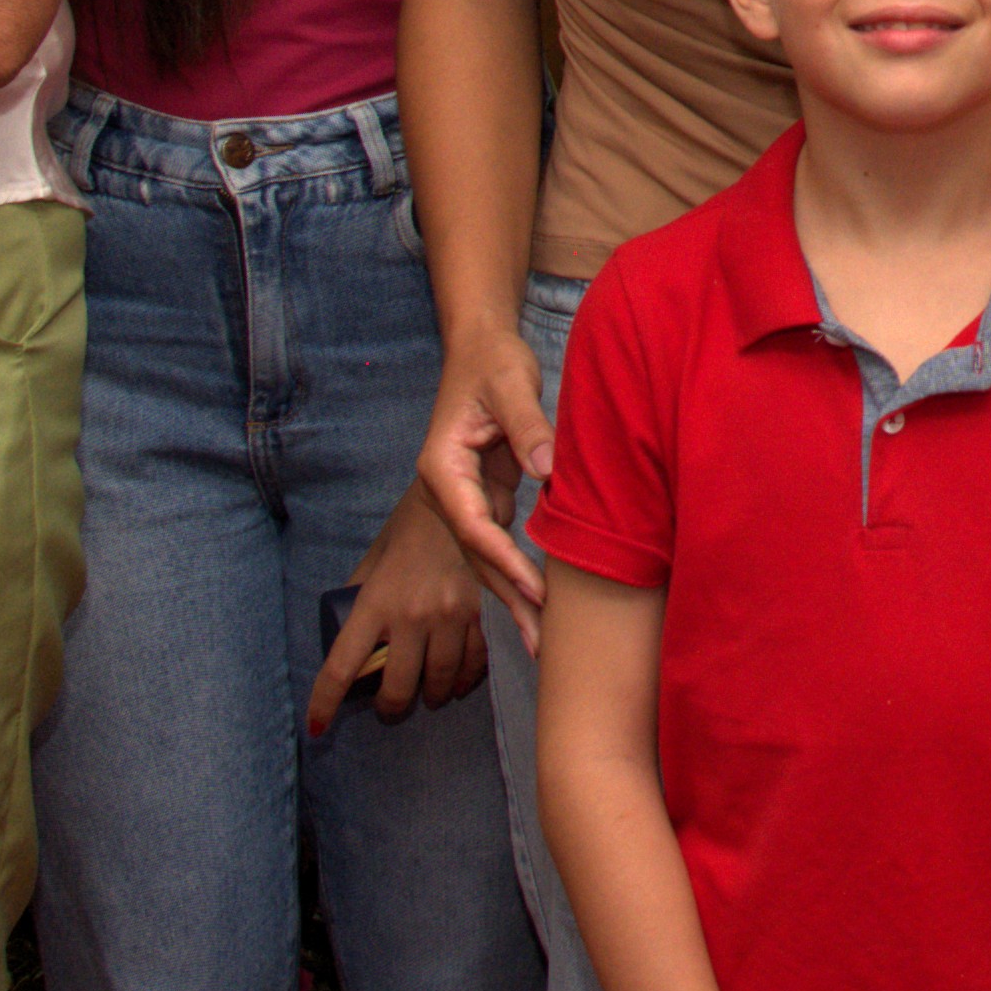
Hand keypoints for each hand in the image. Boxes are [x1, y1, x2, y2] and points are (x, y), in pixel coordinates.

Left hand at [302, 477, 491, 732]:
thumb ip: (361, 593)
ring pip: (438, 681)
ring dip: (432, 697)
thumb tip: (349, 629)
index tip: (318, 727)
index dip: (325, 704)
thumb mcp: (374, 557)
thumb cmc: (410, 528)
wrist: (461, 501)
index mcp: (375, 602)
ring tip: (428, 697)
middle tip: (390, 708)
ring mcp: (449, 617)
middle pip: (397, 687)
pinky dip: (465, 679)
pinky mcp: (481, 614)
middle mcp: (411, 616)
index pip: (342, 666)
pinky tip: (459, 682)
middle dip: (390, 707)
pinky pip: (474, 663)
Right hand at [416, 326, 559, 646]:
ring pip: (488, 556)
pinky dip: (521, 572)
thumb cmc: (493, 361)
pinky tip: (542, 604)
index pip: (472, 525)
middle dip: (508, 598)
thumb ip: (529, 426)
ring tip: (543, 643)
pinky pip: (502, 542)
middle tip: (541, 643)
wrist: (482, 346)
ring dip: (514, 596)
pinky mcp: (488, 495)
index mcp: (442, 468)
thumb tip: (548, 469)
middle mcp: (448, 490)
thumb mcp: (511, 385)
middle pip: (476, 554)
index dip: (505, 560)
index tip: (536, 590)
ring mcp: (466, 497)